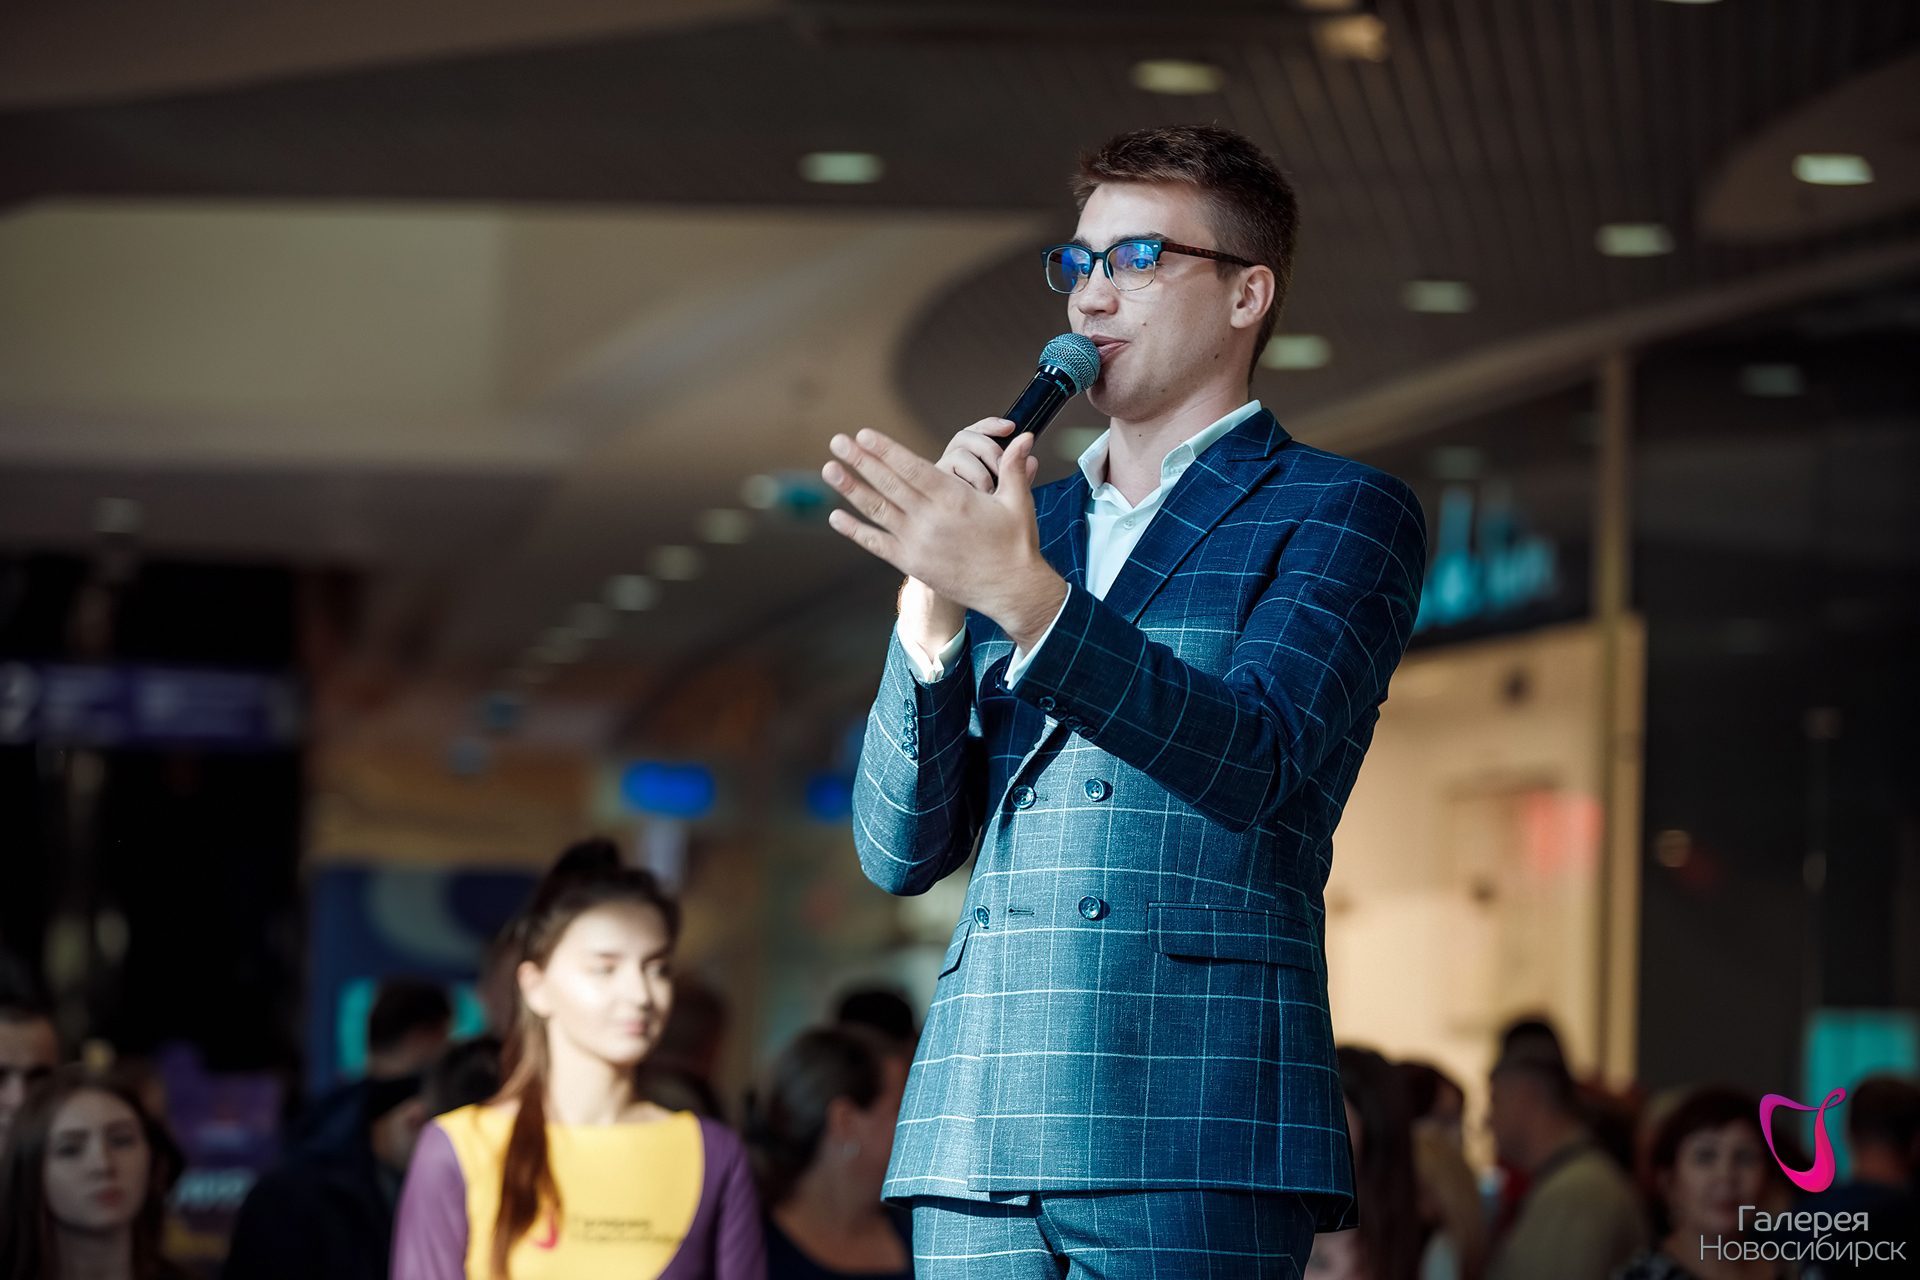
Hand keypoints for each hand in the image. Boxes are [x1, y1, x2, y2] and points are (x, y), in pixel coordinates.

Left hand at [823, 429, 1065, 651]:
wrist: (1012, 590)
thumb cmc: (1016, 545)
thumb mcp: (1017, 502)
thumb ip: (1013, 468)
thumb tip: (1025, 437)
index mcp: (955, 498)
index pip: (912, 468)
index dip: (886, 450)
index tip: (864, 434)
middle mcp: (931, 519)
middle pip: (888, 483)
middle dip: (861, 460)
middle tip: (838, 441)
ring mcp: (918, 542)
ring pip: (878, 510)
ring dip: (851, 489)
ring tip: (830, 469)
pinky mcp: (912, 563)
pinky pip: (877, 544)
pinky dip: (855, 531)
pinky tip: (835, 517)